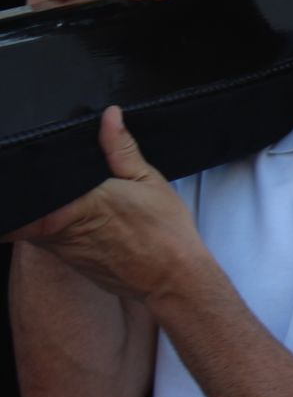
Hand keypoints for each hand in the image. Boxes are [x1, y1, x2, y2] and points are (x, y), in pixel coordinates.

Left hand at [3, 107, 203, 303]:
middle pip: (25, 205)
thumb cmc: (165, 233)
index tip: (18, 165)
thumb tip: (109, 116)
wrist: (171, 279)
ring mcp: (59, 248)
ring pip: (30, 222)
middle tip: (48, 174)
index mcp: (78, 203)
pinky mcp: (65, 260)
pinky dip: (53, 224)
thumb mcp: (149, 181)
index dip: (19, 177)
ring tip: (73, 194)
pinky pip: (45, 237)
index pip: (28, 190)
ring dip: (42, 208)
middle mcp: (59, 229)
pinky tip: (81, 216)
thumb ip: (121, 148)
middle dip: (32, 188)